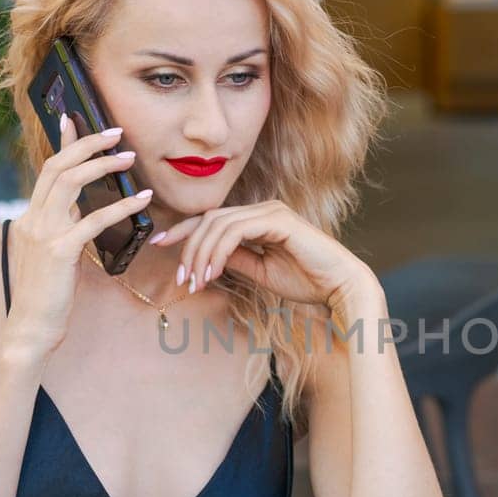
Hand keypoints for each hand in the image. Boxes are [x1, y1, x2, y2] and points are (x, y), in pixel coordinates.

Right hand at [2, 115, 153, 354]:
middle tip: (116, 132)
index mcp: (32, 218)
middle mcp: (34, 219)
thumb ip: (65, 230)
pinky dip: (120, 206)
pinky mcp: (60, 251)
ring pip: (72, 183)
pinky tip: (142, 200)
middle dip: (88, 144)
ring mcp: (44, 233)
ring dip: (103, 166)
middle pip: (59, 166)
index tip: (74, 119)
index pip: (48, 169)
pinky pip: (93, 220)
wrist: (30, 328)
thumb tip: (84, 211)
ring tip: (129, 158)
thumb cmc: (48, 295)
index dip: (64, 143)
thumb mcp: (55, 255)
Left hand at [151, 199, 369, 308]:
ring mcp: (271, 211)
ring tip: (195, 281)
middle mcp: (264, 210)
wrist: (339, 287)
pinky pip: (235, 231)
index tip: (158, 244)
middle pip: (210, 219)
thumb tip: (205, 258)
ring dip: (200, 254)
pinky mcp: (278, 220)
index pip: (213, 219)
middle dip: (188, 248)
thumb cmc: (307, 281)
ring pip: (218, 224)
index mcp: (259, 219)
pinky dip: (218, 252)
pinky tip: (211, 273)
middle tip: (181, 279)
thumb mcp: (260, 272)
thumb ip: (235, 260)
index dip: (183, 231)